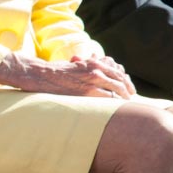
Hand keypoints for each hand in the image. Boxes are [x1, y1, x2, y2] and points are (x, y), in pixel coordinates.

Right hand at [0, 52, 133, 97]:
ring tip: (125, 105)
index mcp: (93, 62)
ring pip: (115, 90)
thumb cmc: (55, 71)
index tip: (128, 88)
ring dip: (122, 98)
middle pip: (119, 80)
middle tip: (131, 97)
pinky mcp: (86, 92)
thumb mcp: (74, 64)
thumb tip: (94, 71)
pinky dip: (112, 103)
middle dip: (127, 90)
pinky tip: (114, 109)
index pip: (116, 71)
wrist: (41, 74)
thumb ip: (87, 68)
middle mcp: (95, 70)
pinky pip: (105, 98)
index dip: (124, 80)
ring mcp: (92, 80)